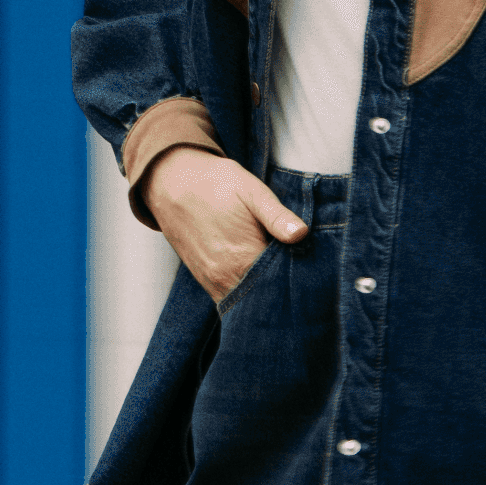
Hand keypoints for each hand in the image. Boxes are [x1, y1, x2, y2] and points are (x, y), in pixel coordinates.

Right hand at [144, 146, 308, 303]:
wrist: (171, 183)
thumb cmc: (215, 183)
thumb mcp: (251, 190)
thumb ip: (276, 216)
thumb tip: (301, 234)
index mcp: (242, 258)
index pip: (282, 284)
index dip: (301, 280)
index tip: (314, 273)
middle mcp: (225, 278)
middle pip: (266, 298)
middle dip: (285, 292)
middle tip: (304, 278)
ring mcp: (213, 283)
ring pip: (248, 302)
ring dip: (266, 294)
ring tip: (283, 279)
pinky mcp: (205, 281)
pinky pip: (231, 298)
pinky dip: (248, 294)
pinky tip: (261, 279)